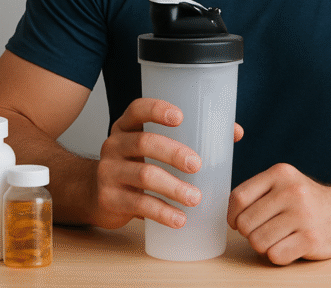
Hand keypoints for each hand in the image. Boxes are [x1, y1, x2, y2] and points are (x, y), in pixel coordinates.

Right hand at [91, 97, 243, 229]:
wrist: (96, 194)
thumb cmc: (136, 165)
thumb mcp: (151, 148)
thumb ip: (189, 138)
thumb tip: (234, 132)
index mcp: (126, 127)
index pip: (137, 110)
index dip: (156, 109)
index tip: (180, 116)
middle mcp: (114, 145)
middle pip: (144, 142)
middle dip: (173, 153)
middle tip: (197, 165)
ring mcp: (108, 172)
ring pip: (143, 175)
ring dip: (173, 187)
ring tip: (195, 198)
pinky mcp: (109, 198)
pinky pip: (138, 204)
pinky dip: (162, 212)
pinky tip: (179, 219)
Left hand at [227, 163, 330, 264]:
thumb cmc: (305, 201)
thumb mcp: (283, 183)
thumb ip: (257, 192)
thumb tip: (229, 215)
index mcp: (280, 174)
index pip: (238, 197)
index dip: (232, 215)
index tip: (238, 222)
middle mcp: (292, 191)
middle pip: (245, 223)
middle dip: (249, 233)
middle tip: (264, 231)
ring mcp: (303, 215)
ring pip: (258, 241)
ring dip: (263, 245)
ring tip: (277, 238)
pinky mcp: (312, 239)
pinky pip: (275, 255)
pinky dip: (277, 255)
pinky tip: (289, 246)